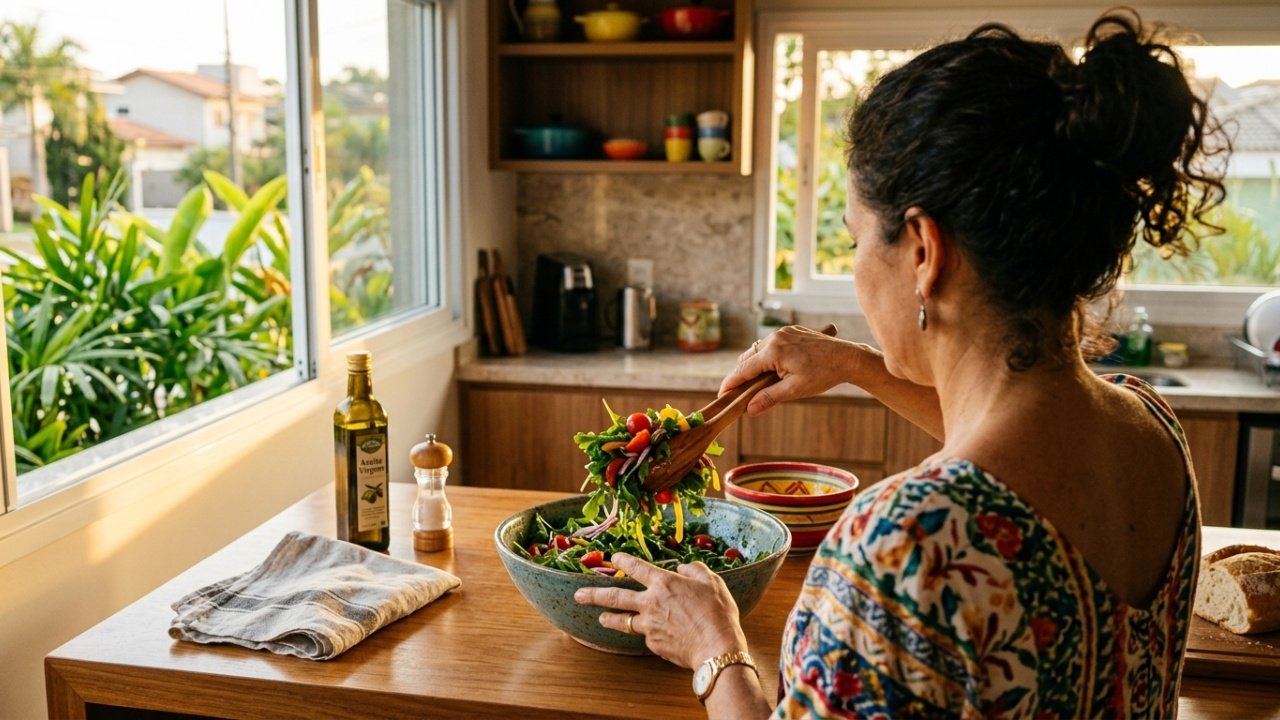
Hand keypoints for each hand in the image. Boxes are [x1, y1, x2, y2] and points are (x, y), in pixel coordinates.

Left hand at [574, 553, 746, 668]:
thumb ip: (695, 570)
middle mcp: (650, 603)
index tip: (613, 557)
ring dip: (609, 618)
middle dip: (593, 594)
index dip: (623, 560)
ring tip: (600, 618)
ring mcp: (649, 626)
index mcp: (664, 583)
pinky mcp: (654, 645)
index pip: (637, 567)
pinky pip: (646, 636)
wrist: (716, 647)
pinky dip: (646, 634)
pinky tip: (649, 635)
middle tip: (578, 595)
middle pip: (615, 596)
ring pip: (622, 621)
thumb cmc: (718, 612)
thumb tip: (683, 568)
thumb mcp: (712, 582)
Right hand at [722, 325, 860, 415]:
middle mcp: (775, 337)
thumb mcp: (795, 390)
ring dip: (755, 366)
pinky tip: (773, 370)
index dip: (731, 383)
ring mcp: (783, 332)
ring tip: (758, 384)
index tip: (722, 394)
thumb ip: (770, 398)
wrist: (848, 358)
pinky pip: (770, 345)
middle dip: (742, 375)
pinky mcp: (791, 331)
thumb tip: (749, 409)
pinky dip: (767, 357)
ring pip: (758, 350)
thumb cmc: (823, 375)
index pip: (743, 369)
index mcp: (773, 351)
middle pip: (747, 358)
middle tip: (740, 394)